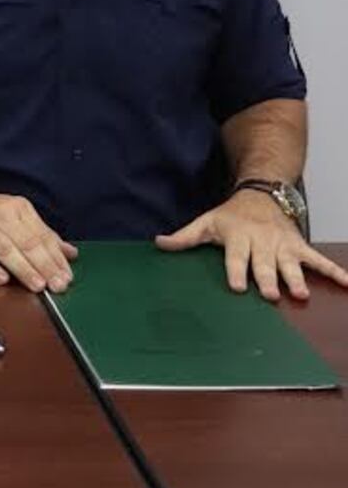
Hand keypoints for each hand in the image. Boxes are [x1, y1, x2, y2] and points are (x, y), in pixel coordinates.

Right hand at [0, 180, 76, 292]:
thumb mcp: (17, 216)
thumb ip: (43, 234)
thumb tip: (71, 254)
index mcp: (17, 208)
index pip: (41, 235)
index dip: (55, 258)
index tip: (67, 277)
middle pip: (26, 242)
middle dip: (44, 265)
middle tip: (58, 285)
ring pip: (4, 249)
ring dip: (23, 267)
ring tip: (38, 285)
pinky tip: (2, 278)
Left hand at [156, 190, 347, 300]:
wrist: (261, 193)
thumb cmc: (231, 215)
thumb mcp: (206, 222)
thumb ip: (185, 237)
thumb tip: (158, 244)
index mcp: (238, 237)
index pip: (236, 256)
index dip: (236, 270)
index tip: (238, 286)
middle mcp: (261, 242)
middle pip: (264, 263)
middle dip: (267, 278)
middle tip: (271, 294)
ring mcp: (282, 245)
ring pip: (290, 263)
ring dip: (296, 277)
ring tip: (301, 293)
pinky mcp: (299, 246)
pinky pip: (318, 260)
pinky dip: (333, 271)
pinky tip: (346, 284)